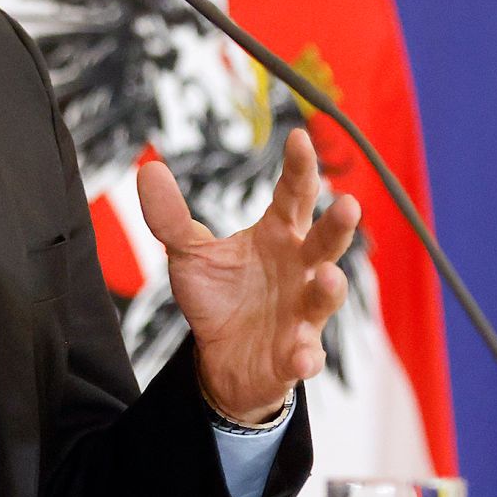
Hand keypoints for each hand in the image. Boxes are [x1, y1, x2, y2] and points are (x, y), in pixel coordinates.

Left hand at [137, 127, 357, 423]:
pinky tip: (302, 356)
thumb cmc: (218, 296)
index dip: (300, 167)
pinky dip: (305, 355)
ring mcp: (302, 313)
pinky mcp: (294, 354)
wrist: (221, 359)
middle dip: (338, 225)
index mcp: (279, 235)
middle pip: (324, 242)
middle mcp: (300, 269)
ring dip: (330, 288)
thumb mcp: (189, 255)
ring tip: (329, 276)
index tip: (298, 138)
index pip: (294, 195)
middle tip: (348, 204)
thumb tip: (148, 170)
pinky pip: (305, 354)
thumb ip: (170, 217)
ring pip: (324, 297)